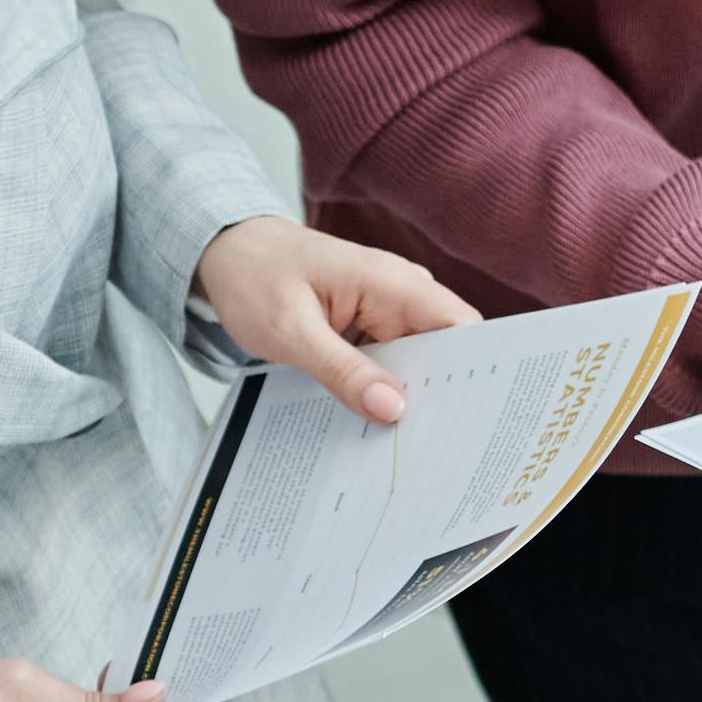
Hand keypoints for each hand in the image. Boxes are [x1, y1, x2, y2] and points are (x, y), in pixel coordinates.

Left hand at [194, 216, 470, 422]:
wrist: (226, 252)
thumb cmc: (253, 276)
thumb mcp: (290, 331)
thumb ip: (342, 370)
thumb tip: (393, 409)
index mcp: (392, 283)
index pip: (461, 327)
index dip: (475, 370)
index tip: (469, 418)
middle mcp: (401, 294)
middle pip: (445, 353)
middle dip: (439, 397)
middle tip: (428, 450)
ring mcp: (388, 312)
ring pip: (418, 364)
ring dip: (409, 399)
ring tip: (401, 447)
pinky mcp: (372, 328)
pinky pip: (392, 365)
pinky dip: (384, 391)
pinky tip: (375, 424)